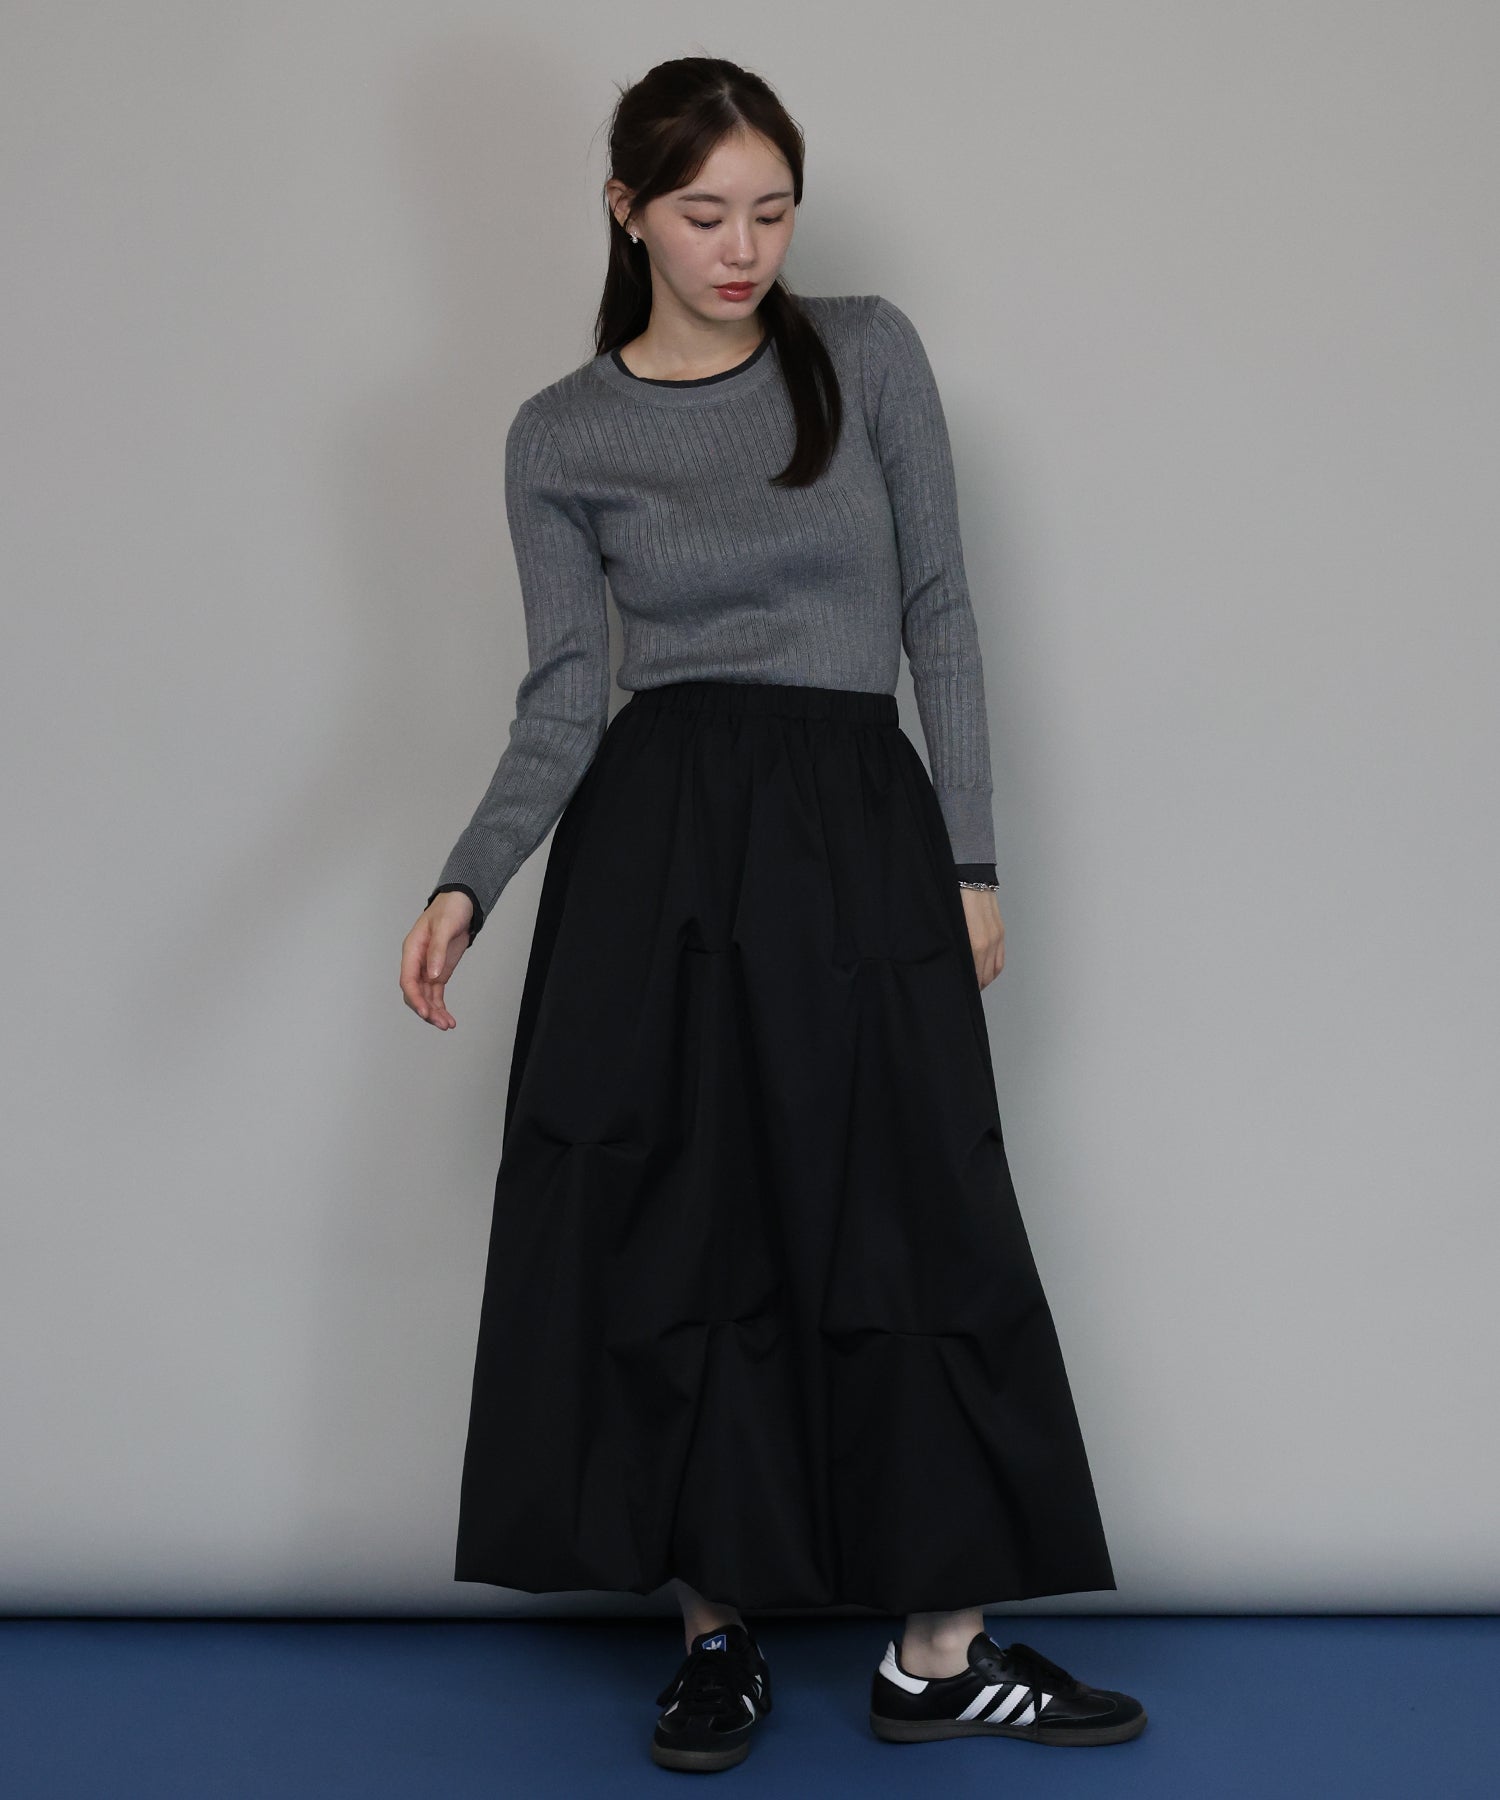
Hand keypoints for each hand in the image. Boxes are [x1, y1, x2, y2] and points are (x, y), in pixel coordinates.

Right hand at [401, 891, 474, 1029]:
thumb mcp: (444, 926)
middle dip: (426, 1009)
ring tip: (448, 1025)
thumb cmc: (450, 909)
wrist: (462, 903)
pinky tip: (448, 1019)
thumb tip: (432, 974)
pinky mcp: (439, 972)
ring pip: (426, 997)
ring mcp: (427, 969)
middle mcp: (416, 962)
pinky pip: (436, 994)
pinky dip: (440, 1007)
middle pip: (415, 993)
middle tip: (440, 1022)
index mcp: (412, 950)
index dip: (415, 998)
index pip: (408, 980)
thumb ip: (437, 950)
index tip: (425, 1011)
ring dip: (434, 1012)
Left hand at [960, 886, 1004, 989]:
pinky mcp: (1000, 933)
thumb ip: (953, 946)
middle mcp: (988, 943)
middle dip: (974, 986)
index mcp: (974, 943)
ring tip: (974, 985)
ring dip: (985, 980)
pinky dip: (993, 970)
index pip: (972, 975)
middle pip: (983, 976)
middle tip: (964, 990)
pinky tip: (985, 973)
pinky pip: (1000, 959)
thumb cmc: (955, 900)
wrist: (971, 879)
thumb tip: (951, 962)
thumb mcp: (950, 926)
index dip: (966, 985)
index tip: (958, 990)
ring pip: (994, 970)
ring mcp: (996, 938)